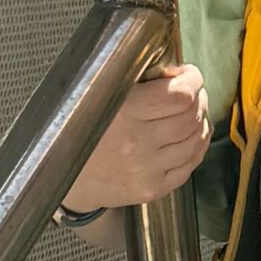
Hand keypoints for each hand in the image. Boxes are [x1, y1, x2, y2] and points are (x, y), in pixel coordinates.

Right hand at [67, 63, 209, 213]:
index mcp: (124, 112)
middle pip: (190, 116)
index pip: (180, 95)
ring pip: (195, 140)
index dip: (193, 80)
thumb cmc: (78, 128)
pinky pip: (189, 166)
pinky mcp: (151, 189)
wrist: (59, 176)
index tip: (190, 74)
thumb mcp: (96, 94)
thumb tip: (173, 70)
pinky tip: (193, 138)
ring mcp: (146, 169)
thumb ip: (132, 79)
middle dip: (199, 99)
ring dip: (201, 122)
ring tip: (195, 113)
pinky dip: (197, 148)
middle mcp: (137, 143)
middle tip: (194, 92)